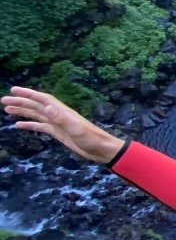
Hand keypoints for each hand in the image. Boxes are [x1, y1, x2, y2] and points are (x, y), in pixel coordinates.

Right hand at [2, 87, 124, 163]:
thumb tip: (47, 107)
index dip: (28, 93)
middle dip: (21, 102)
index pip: (42, 99)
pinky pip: (41, 126)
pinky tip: (18, 125)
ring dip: (22, 111)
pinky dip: (29, 124)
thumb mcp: (76, 129)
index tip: (14, 90)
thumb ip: (61, 119)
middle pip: (36, 105)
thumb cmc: (91, 139)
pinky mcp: (58, 132)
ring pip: (36, 114)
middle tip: (3, 100)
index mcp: (62, 111)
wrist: (101, 149)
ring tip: (7, 110)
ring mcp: (58, 124)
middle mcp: (58, 115)